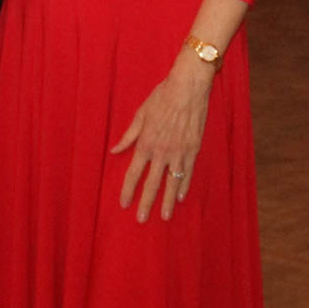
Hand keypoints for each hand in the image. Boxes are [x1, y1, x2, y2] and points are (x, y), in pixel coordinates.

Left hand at [110, 58, 213, 222]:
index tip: (125, 204)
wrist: (189, 87)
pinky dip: (184, 185)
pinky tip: (181, 196)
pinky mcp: (194, 149)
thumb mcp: (141, 114)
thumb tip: (114, 150)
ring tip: (165, 217)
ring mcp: (179, 152)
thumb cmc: (162, 96)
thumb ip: (128, 135)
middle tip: (142, 220)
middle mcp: (162, 151)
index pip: (134, 173)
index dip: (128, 190)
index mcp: (146, 142)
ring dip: (168, 201)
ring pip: (172, 182)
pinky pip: (188, 172)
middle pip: (152, 183)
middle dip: (146, 203)